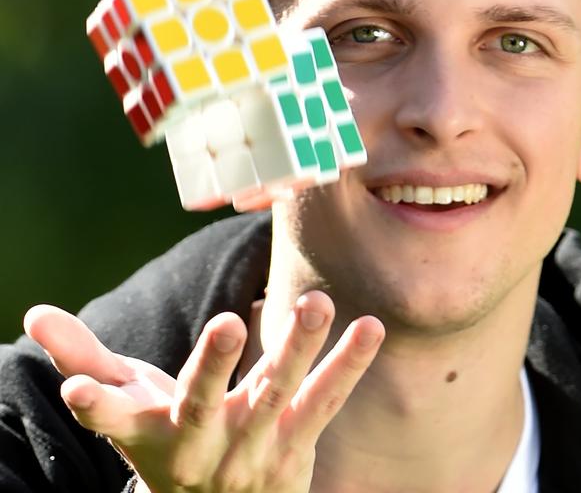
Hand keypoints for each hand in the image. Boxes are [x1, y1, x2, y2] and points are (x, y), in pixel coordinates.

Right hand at [23, 292, 383, 492]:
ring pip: (275, 396)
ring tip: (317, 303)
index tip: (76, 391)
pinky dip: (348, 366)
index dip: (95, 405)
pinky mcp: (296, 447)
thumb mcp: (127, 405)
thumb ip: (87, 359)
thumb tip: (35, 314)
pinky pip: (325, 403)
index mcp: (150, 433)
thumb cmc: (167, 438)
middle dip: (214, 365)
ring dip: (297, 350)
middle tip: (227, 323)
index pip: (114, 420)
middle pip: (204, 402)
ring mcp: (252, 449)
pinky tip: (372, 327)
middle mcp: (200, 444)